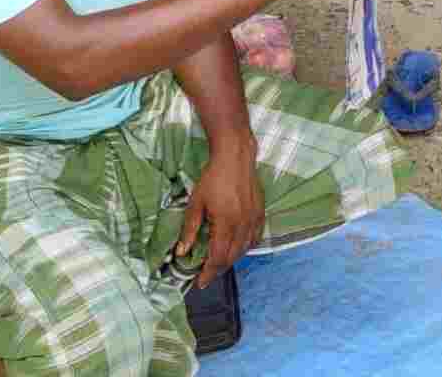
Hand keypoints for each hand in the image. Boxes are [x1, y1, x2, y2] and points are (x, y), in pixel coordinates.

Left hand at [177, 140, 264, 286]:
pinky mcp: (260, 214)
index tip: (198, 283)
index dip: (208, 273)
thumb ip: (189, 229)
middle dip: (218, 270)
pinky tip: (237, 248)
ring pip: (244, 250)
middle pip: (231, 258)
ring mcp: (254, 220)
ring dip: (231, 260)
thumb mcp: (195, 203)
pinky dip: (245, 248)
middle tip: (205, 275)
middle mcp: (242, 225)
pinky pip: (255, 239)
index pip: (217, 258)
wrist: (235, 157)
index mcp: (225, 224)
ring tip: (218, 263)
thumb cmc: (212, 178)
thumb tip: (181, 252)